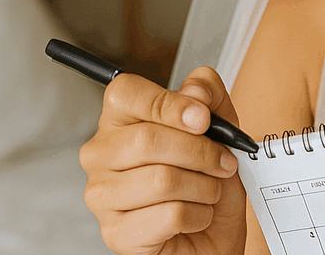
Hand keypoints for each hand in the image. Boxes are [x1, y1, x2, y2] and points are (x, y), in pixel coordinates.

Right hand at [79, 67, 247, 254]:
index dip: (169, 103)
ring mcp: (102, 196)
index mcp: (120, 120)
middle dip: (201, 152)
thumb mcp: (222, 127)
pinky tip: (195, 216)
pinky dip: (199, 214)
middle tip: (223, 163)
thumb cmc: (209, 179)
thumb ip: (210, 94)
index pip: (125, 93)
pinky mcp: (116, 234)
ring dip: (204, 186)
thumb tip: (195, 90)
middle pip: (149, 139)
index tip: (203, 119)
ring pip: (162, 179)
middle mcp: (101, 155)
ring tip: (208, 191)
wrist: (214, 234)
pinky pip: (170, 214)